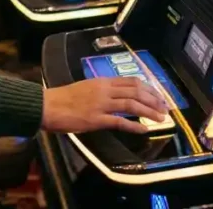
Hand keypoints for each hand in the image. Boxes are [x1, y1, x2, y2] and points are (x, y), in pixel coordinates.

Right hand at [42, 78, 167, 134]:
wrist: (47, 106)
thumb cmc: (64, 98)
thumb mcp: (86, 88)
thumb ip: (102, 90)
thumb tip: (118, 95)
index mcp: (102, 81)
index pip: (131, 81)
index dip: (148, 88)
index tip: (159, 96)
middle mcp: (104, 90)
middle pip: (135, 91)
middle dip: (153, 100)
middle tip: (165, 108)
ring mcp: (101, 104)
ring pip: (131, 104)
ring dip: (149, 112)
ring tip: (160, 119)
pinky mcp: (96, 119)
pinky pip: (119, 121)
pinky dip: (134, 125)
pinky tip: (144, 129)